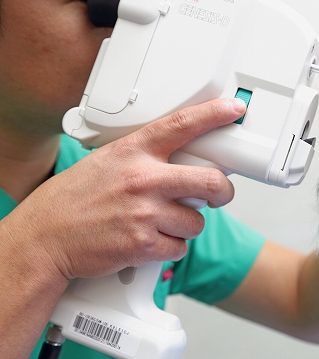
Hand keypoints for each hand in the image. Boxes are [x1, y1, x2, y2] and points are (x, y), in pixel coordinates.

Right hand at [1, 98, 244, 281]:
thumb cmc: (76, 199)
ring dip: (186, 226)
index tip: (234, 109)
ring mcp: (144, 213)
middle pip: (210, 181)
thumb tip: (184, 161)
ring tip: (160, 224)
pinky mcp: (143, 244)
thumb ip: (146, 159)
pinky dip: (171, 249)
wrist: (45, 236)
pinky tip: (148, 242)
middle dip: (224, 192)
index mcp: (133, 152)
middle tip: (220, 195)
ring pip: (196, 221)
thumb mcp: (109, 162)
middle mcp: (142, 179)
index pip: (182, 124)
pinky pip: (180, 248)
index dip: (213, 114)